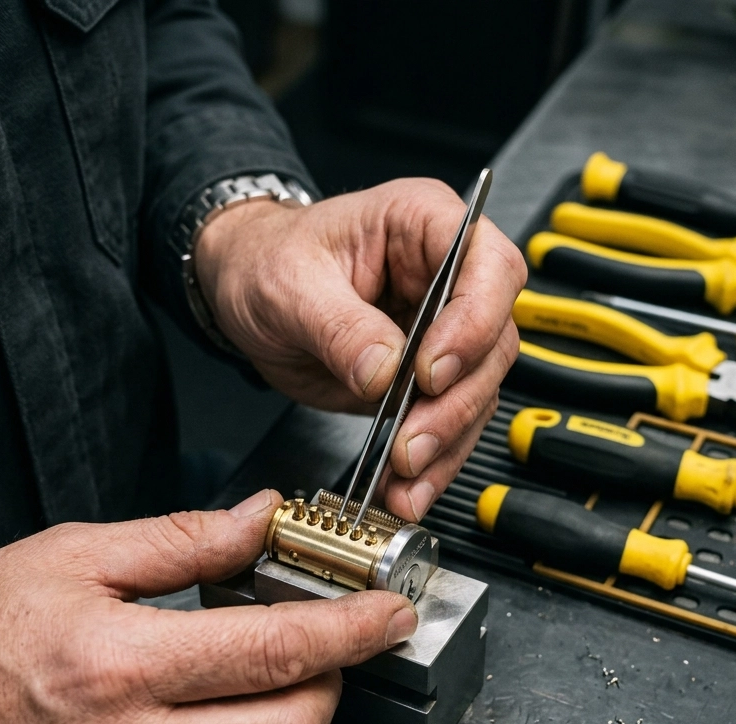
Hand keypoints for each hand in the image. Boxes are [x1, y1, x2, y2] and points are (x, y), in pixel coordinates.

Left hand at [195, 178, 525, 520]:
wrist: (243, 291)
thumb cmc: (266, 260)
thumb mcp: (289, 284)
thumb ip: (340, 327)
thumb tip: (383, 371)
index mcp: (424, 224)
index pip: (488, 267)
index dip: (472, 323)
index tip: (430, 371)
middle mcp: (445, 278)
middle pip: (492, 343)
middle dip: (455, 403)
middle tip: (411, 444)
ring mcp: (440, 333)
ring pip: (476, 394)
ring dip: (446, 445)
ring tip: (407, 480)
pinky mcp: (424, 381)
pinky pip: (446, 424)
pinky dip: (431, 463)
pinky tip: (407, 487)